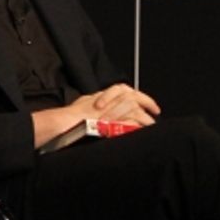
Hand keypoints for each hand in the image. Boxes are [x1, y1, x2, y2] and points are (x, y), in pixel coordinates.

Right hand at [32, 84, 160, 148]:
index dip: (138, 96)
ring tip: (151, 125)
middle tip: (156, 111)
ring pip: (135, 109)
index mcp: (102, 95)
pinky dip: (138, 126)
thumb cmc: (68, 118)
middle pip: (133, 96)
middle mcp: (107, 100)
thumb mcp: (83, 105)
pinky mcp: (112, 122)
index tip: (146, 103)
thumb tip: (101, 106)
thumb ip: (95, 103)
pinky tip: (142, 130)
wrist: (62, 124)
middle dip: (147, 102)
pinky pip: (130, 122)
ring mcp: (110, 110)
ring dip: (145, 118)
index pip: (125, 90)